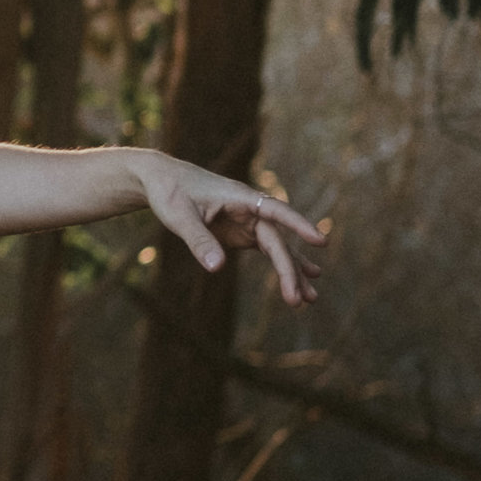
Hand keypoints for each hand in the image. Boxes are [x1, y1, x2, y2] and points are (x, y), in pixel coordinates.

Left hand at [138, 153, 325, 305]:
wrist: (160, 180)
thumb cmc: (169, 192)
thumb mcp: (179, 216)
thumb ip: (199, 240)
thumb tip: (216, 268)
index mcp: (240, 197)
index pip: (276, 211)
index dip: (298, 225)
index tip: (319, 240)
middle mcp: (250, 209)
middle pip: (276, 241)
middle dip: (289, 269)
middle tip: (298, 300)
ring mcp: (247, 221)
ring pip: (277, 248)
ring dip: (292, 272)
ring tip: (310, 299)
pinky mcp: (240, 232)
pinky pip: (266, 250)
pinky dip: (280, 266)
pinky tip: (298, 284)